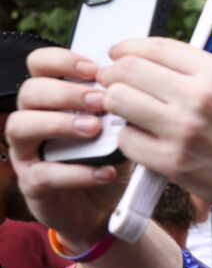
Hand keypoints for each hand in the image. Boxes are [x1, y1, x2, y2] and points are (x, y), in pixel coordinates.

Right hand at [8, 48, 131, 246]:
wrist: (103, 207)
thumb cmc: (107, 159)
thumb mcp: (118, 129)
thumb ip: (118, 109)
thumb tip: (134, 88)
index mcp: (51, 99)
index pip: (39, 65)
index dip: (61, 60)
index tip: (95, 70)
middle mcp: (32, 120)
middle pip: (30, 91)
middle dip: (66, 92)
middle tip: (101, 101)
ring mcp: (27, 152)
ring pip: (22, 126)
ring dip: (60, 124)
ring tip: (95, 130)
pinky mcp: (32, 183)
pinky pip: (44, 173)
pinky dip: (77, 173)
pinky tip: (105, 171)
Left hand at [93, 38, 211, 226]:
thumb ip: (197, 72)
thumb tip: (147, 60)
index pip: (154, 47)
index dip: (127, 48)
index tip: (118, 55)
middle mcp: (201, 97)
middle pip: (128, 70)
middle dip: (112, 75)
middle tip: (111, 84)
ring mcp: (185, 130)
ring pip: (119, 101)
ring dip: (114, 105)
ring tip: (124, 111)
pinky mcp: (174, 162)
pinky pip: (127, 139)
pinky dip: (128, 138)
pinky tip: (142, 139)